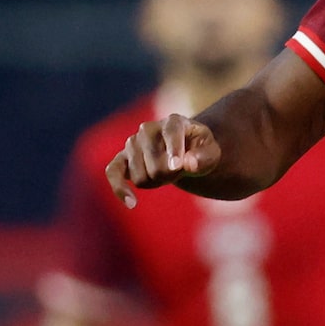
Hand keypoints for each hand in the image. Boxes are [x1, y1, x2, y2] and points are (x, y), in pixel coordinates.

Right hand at [104, 113, 220, 209]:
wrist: (182, 150)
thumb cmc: (198, 151)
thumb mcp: (211, 154)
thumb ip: (203, 158)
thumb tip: (188, 164)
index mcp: (174, 122)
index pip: (171, 133)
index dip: (174, 150)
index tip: (177, 166)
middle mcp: (148, 129)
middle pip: (155, 165)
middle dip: (169, 176)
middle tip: (179, 171)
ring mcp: (132, 143)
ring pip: (139, 176)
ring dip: (155, 182)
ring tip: (165, 173)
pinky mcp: (121, 158)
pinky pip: (113, 173)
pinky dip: (120, 189)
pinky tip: (132, 203)